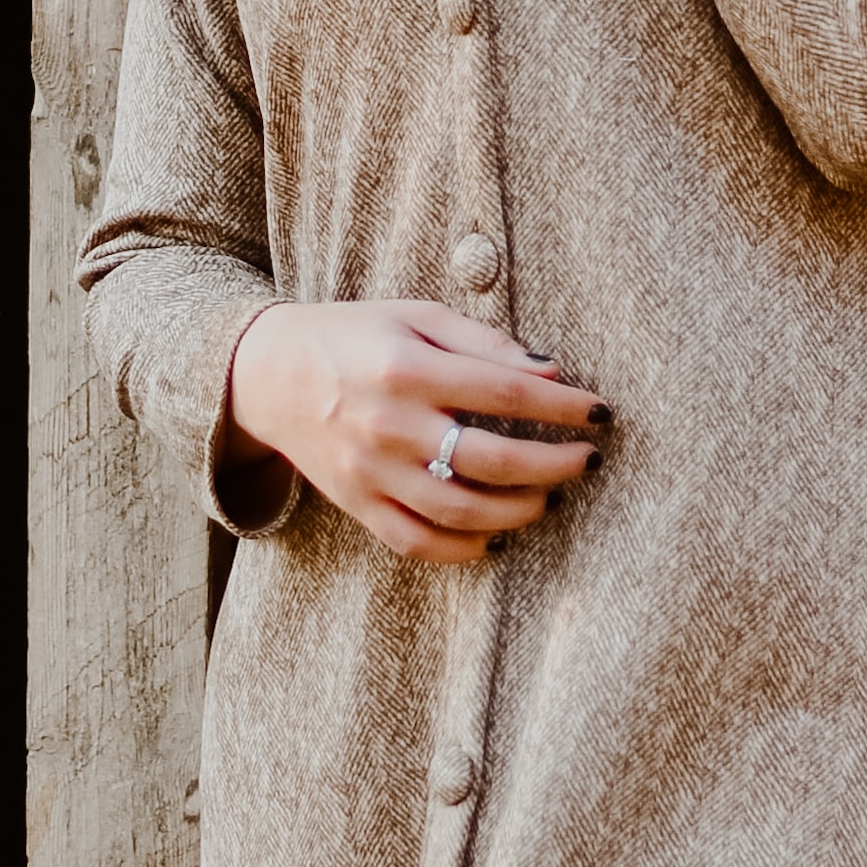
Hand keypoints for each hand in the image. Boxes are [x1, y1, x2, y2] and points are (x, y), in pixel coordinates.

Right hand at [220, 301, 604, 565]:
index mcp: (408, 368)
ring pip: (463, 512)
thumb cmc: (353, 336)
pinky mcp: (358, 505)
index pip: (508, 393)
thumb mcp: (415, 317)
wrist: (266, 373)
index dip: (564, 406)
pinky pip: (419, 543)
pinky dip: (465, 549)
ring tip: (550, 496)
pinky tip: (497, 535)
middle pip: (495, 459)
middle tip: (588, 460)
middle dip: (557, 464)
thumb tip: (551, 370)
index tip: (600, 412)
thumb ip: (484, 342)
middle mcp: (390, 425)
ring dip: (521, 510)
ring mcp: (372, 472)